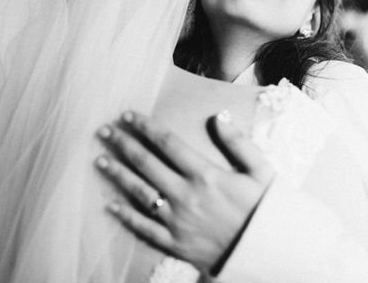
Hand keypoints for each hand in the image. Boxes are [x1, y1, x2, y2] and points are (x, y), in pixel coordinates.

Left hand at [95, 110, 274, 272]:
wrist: (267, 252)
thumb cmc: (265, 209)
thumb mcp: (261, 170)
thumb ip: (238, 142)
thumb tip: (219, 116)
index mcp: (205, 175)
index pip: (168, 144)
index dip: (146, 127)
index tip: (128, 115)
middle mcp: (186, 195)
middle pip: (147, 164)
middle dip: (123, 145)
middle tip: (104, 131)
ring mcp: (177, 221)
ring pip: (139, 193)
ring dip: (118, 175)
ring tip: (99, 160)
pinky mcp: (175, 243)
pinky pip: (144, 228)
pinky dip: (125, 216)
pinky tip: (109, 205)